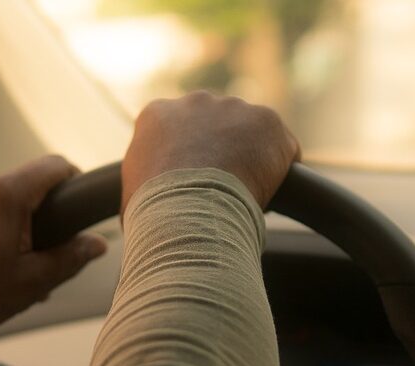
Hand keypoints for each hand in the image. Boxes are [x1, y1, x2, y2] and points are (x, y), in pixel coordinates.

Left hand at [0, 156, 107, 339]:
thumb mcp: (33, 281)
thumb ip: (71, 257)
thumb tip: (96, 244)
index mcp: (4, 196)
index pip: (53, 166)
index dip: (75, 181)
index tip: (80, 205)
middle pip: (28, 185)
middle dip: (45, 216)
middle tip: (48, 253)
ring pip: (4, 201)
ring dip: (19, 227)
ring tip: (18, 268)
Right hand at [121, 91, 300, 212]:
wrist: (187, 212)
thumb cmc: (153, 214)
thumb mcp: (132, 195)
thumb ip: (143, 185)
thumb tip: (143, 209)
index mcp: (157, 115)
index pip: (180, 131)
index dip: (192, 160)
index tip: (197, 184)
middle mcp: (195, 101)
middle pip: (217, 125)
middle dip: (224, 152)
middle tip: (224, 190)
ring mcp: (233, 108)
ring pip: (251, 133)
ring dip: (253, 159)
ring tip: (247, 195)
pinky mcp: (267, 121)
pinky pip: (282, 147)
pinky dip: (281, 170)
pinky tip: (271, 193)